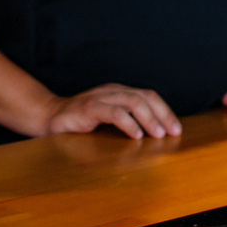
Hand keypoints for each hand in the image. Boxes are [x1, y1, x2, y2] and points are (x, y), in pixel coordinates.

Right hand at [43, 84, 179, 138]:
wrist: (50, 116)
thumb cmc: (81, 122)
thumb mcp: (108, 119)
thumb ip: (127, 121)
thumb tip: (155, 135)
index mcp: (119, 92)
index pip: (148, 96)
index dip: (165, 111)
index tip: (176, 129)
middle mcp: (112, 91)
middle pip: (145, 97)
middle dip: (162, 114)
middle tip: (173, 133)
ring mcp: (100, 98)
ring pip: (132, 102)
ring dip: (149, 118)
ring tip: (158, 135)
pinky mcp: (88, 108)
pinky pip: (113, 113)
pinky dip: (128, 124)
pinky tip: (136, 135)